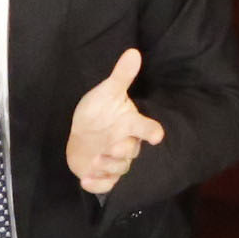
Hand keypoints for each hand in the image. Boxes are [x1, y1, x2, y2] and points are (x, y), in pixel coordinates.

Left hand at [64, 46, 164, 195]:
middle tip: (110, 147)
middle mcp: (126, 144)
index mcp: (130, 124)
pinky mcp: (104, 174)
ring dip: (108, 167)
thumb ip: (122, 75)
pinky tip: (85, 181)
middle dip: (122, 151)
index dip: (152, 132)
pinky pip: (106, 185)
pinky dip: (97, 185)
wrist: (82, 132)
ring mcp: (115, 161)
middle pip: (132, 151)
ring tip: (94, 161)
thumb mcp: (107, 92)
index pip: (147, 128)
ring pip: (120, 169)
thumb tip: (133, 52)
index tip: (157, 136)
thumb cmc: (98, 111)